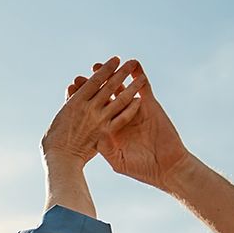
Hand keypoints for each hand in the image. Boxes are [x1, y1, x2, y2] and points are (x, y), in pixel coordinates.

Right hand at [42, 57, 145, 166]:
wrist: (60, 159)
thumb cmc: (54, 140)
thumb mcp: (60, 117)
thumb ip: (70, 103)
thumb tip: (73, 88)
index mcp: (75, 102)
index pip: (94, 81)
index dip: (106, 69)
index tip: (115, 60)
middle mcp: (88, 108)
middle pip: (109, 86)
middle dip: (122, 73)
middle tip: (131, 62)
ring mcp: (98, 120)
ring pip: (119, 100)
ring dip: (131, 88)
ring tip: (141, 78)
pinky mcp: (105, 132)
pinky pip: (122, 118)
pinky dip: (130, 109)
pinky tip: (138, 101)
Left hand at [69, 62, 190, 189]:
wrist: (165, 168)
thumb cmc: (141, 169)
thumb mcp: (117, 159)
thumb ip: (104, 147)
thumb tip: (92, 137)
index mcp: (108, 129)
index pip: (92, 112)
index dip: (81, 103)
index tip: (68, 94)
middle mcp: (119, 117)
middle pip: (102, 98)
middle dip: (90, 88)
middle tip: (78, 77)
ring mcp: (135, 110)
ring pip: (121, 89)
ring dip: (112, 76)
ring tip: (99, 65)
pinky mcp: (150, 106)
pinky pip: (144, 88)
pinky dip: (139, 75)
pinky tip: (134, 64)